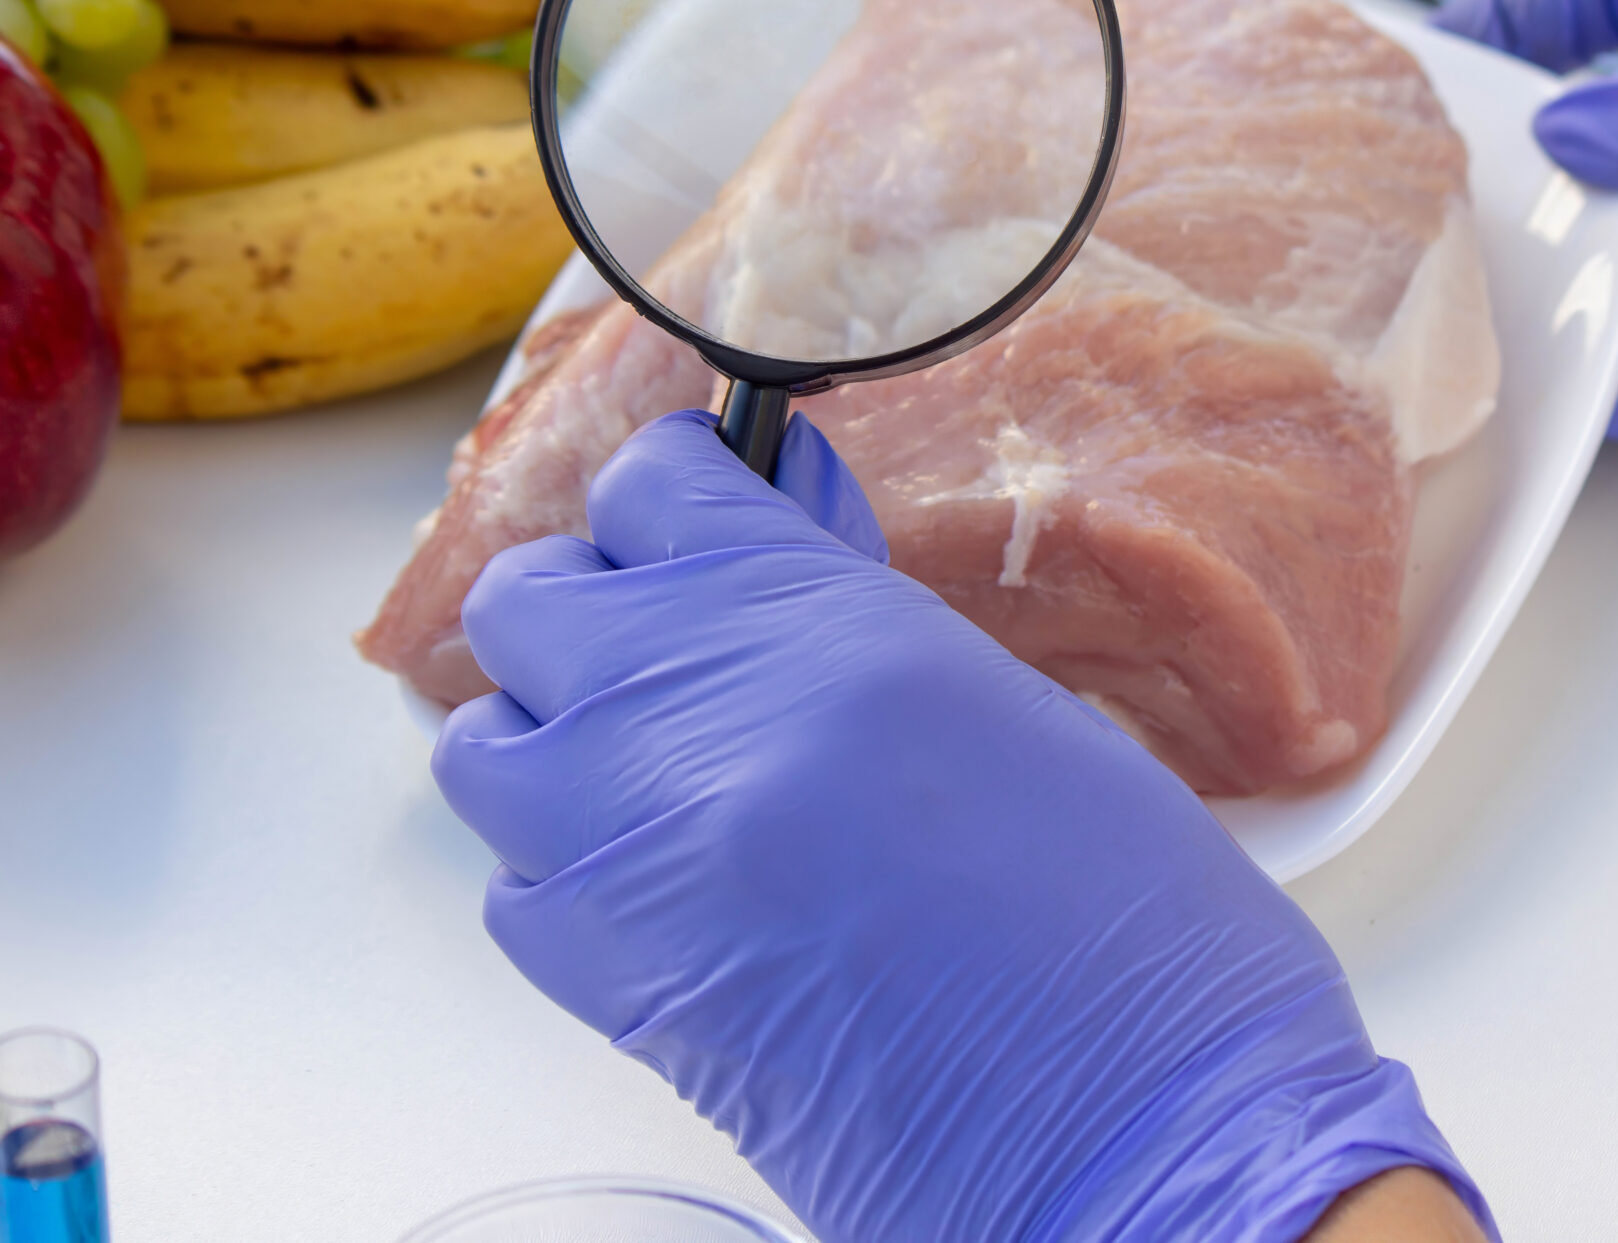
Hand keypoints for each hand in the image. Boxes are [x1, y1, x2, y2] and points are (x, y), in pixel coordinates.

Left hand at [433, 410, 1490, 1242]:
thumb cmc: (1124, 920)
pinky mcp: (601, 985)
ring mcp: (621, 848)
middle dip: (591, 608)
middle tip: (674, 646)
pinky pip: (511, 888)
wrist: (1132, 1135)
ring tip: (656, 774)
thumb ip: (850, 620)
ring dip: (554, 738)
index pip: (650, 483)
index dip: (676, 494)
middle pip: (527, 597)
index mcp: (806, 616)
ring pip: (484, 742)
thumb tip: (775, 560)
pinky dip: (564, 872)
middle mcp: (682, 714)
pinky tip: (661, 889)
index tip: (699, 513)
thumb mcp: (1000, 702)